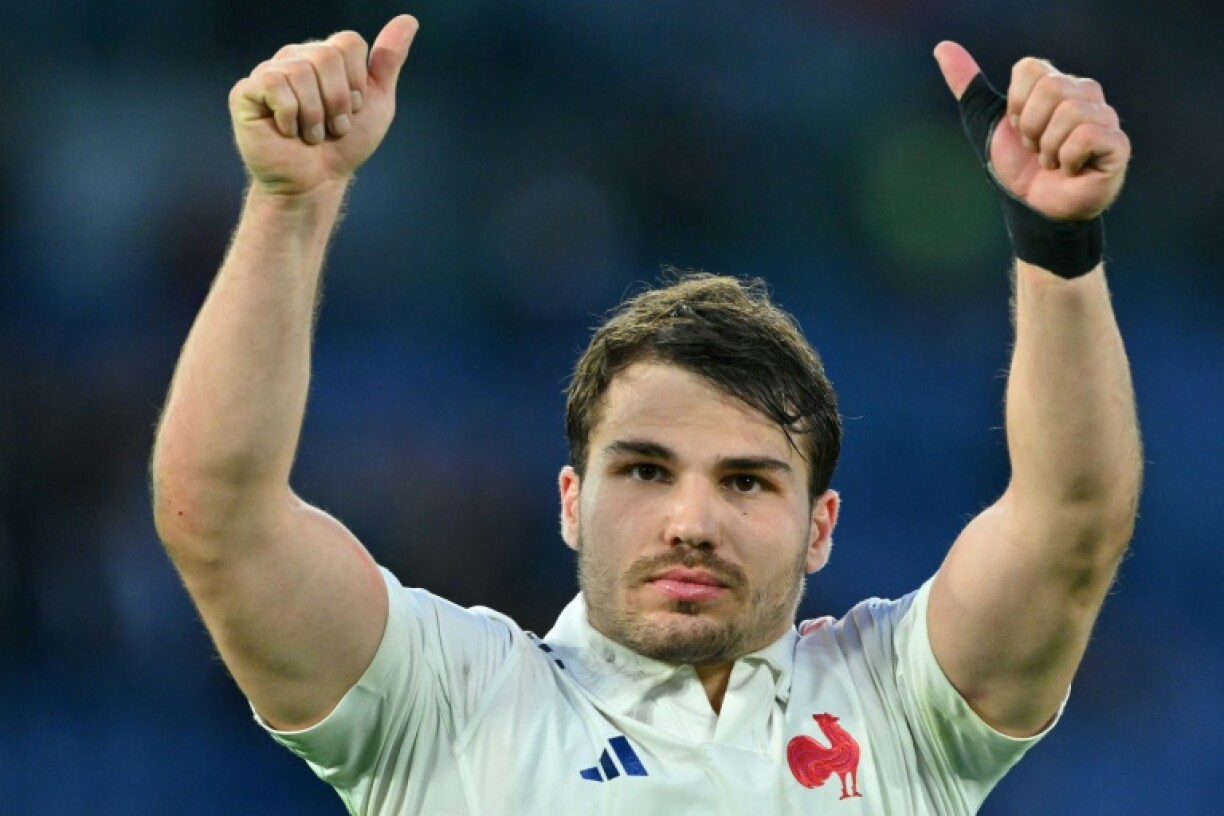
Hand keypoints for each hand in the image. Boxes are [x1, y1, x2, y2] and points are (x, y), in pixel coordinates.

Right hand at [229, 15, 418, 197]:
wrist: (316, 182)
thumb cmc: (344, 146)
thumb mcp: (377, 103)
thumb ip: (388, 60)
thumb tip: (409, 19)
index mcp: (325, 56)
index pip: (349, 42)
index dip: (356, 83)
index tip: (352, 111)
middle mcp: (295, 57)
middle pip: (327, 56)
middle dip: (338, 102)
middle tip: (333, 127)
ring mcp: (269, 72)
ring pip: (302, 72)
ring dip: (316, 116)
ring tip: (312, 135)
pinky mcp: (246, 91)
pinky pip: (275, 85)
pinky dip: (291, 117)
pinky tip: (287, 132)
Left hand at [934, 41, 1128, 220]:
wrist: (1033, 209)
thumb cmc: (1016, 167)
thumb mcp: (985, 123)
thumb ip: (967, 86)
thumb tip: (942, 48)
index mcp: (1056, 83)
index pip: (1030, 69)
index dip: (1015, 104)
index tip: (1018, 129)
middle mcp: (1085, 94)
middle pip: (1052, 88)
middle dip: (1030, 128)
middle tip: (1035, 149)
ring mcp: (1105, 117)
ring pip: (1069, 113)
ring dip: (1048, 148)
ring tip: (1052, 162)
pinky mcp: (1117, 144)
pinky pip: (1086, 136)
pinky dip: (1067, 159)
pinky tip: (1070, 170)